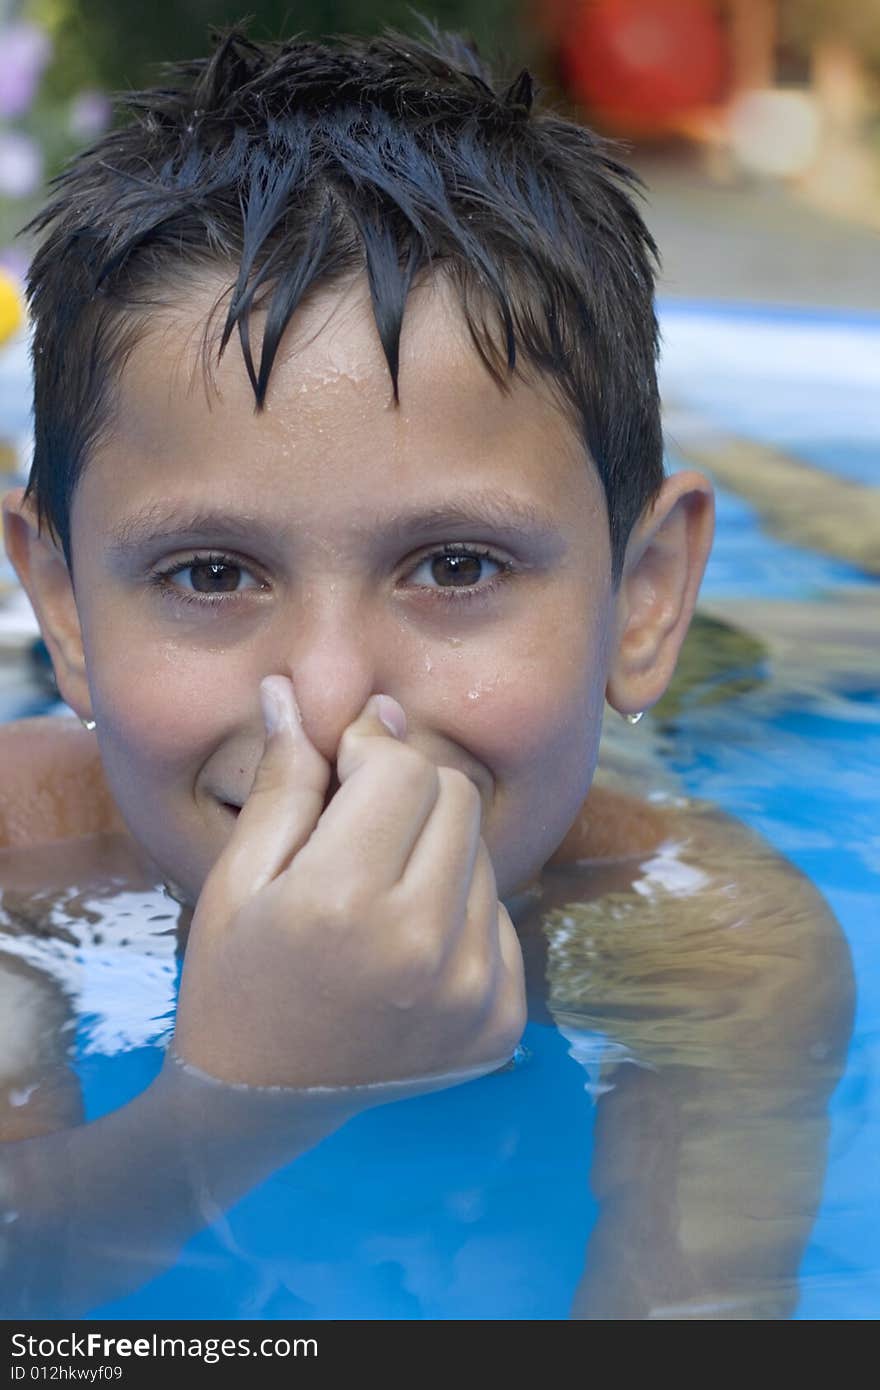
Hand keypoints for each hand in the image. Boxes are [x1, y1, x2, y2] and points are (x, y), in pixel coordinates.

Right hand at [173, 676, 525, 1092]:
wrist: (262, 1102)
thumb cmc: (234, 979)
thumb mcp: (239, 877)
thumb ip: (282, 781)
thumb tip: (290, 692)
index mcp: (345, 903)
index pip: (404, 768)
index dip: (370, 749)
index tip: (343, 758)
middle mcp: (423, 948)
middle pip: (456, 798)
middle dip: (408, 790)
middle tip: (357, 825)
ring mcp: (471, 992)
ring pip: (482, 853)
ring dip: (435, 850)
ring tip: (376, 891)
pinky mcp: (500, 1022)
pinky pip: (499, 917)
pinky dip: (458, 911)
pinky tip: (405, 942)